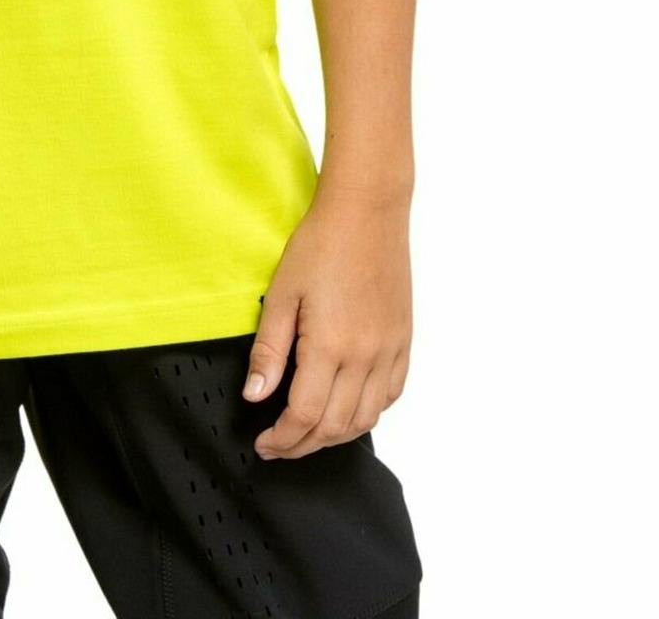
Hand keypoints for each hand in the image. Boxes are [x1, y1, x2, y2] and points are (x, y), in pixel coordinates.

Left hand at [241, 182, 411, 460]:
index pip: (305, 415)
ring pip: (367, 418)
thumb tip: (255, 395)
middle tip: (281, 446)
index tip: (265, 444)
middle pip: (336, 426)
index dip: (283, 439)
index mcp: (330, 345)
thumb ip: (269, 350)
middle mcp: (366, 355)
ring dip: (337, 436)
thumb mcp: (281, 293)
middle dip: (304, 445)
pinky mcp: (403, 340)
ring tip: (310, 434)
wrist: (367, 212)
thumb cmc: (322, 244)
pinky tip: (350, 408)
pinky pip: (391, 394)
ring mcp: (389, 350)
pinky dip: (369, 413)